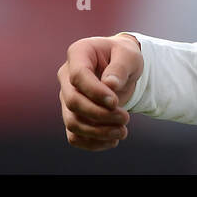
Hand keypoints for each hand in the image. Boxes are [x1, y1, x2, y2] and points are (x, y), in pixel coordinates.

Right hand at [57, 33, 142, 150]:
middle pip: (73, 101)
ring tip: (123, 132)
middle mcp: (66, 76)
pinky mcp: (72, 115)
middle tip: (125, 118)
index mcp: (78, 53)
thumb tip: (109, 85)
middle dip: (99, 114)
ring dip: (98, 132)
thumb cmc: (125, 57)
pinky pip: (74, 135)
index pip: (78, 76)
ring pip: (72, 122)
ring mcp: (67, 97)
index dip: (95, 92)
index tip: (116, 102)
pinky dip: (92, 143)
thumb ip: (120, 68)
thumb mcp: (129, 56)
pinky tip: (113, 141)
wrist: (123, 69)